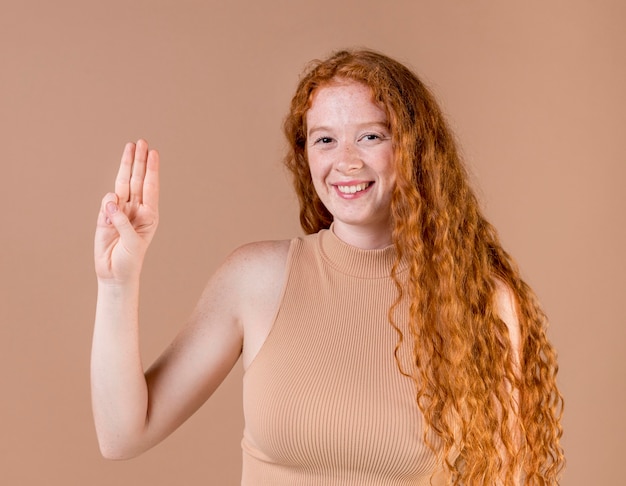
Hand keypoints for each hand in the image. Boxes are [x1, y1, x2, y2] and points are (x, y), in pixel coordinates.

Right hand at [95, 140, 159, 282]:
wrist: (114, 274)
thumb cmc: (129, 261)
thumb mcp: (132, 243)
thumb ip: (122, 222)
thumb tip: (110, 202)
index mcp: (149, 215)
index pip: (150, 187)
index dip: (151, 170)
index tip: (153, 152)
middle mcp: (136, 210)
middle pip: (137, 180)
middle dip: (139, 161)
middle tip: (141, 142)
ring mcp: (120, 212)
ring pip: (123, 184)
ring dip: (126, 166)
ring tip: (129, 147)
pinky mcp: (105, 217)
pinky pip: (106, 203)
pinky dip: (108, 202)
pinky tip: (110, 206)